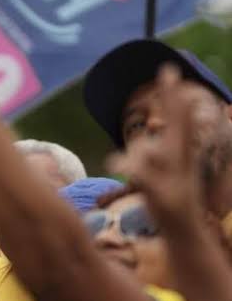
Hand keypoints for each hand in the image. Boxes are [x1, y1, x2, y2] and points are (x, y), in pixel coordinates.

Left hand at [107, 65, 205, 226]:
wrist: (184, 232)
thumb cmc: (169, 202)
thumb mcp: (156, 177)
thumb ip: (145, 158)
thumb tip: (138, 144)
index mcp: (181, 154)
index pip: (179, 119)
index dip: (173, 95)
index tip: (168, 68)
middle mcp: (181, 160)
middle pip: (177, 124)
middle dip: (172, 98)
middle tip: (168, 68)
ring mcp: (175, 175)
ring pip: (146, 149)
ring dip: (131, 159)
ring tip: (122, 172)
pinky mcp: (163, 192)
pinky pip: (142, 172)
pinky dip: (131, 167)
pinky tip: (116, 163)